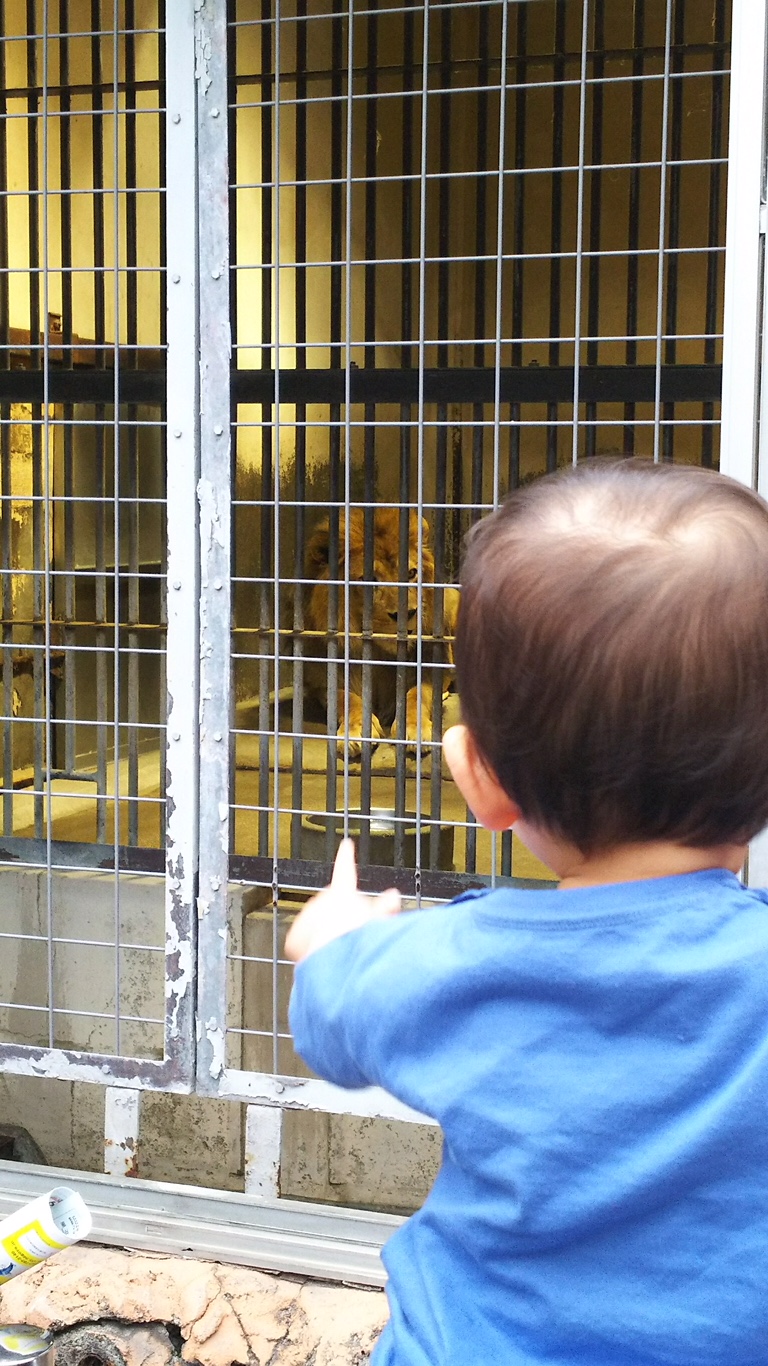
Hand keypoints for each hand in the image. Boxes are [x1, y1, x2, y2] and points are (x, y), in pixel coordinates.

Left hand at [284, 839, 401, 962]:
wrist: (332, 953)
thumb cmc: (358, 936)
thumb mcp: (379, 918)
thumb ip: (385, 907)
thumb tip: (394, 895)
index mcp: (343, 892)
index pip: (345, 869)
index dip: (346, 856)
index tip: (346, 844)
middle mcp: (322, 900)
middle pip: (332, 905)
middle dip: (338, 916)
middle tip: (350, 932)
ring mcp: (306, 918)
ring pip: (317, 925)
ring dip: (324, 933)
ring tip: (337, 950)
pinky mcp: (295, 938)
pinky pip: (303, 943)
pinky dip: (309, 950)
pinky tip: (318, 958)